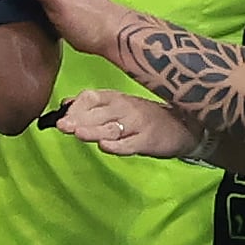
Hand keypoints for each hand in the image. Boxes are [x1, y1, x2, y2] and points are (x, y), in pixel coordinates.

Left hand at [53, 88, 197, 158]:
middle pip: (97, 113)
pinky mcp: (148, 140)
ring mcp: (137, 124)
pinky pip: (130, 143)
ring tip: (78, 133)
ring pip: (111, 127)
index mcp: (115, 98)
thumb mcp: (119, 106)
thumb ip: (92, 106)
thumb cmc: (146, 118)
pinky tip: (106, 146)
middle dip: (78, 120)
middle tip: (61, 127)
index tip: (60, 119)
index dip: (74, 107)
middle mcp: (125, 108)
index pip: (91, 98)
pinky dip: (118, 145)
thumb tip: (65, 105)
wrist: (184, 126)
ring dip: (94, 130)